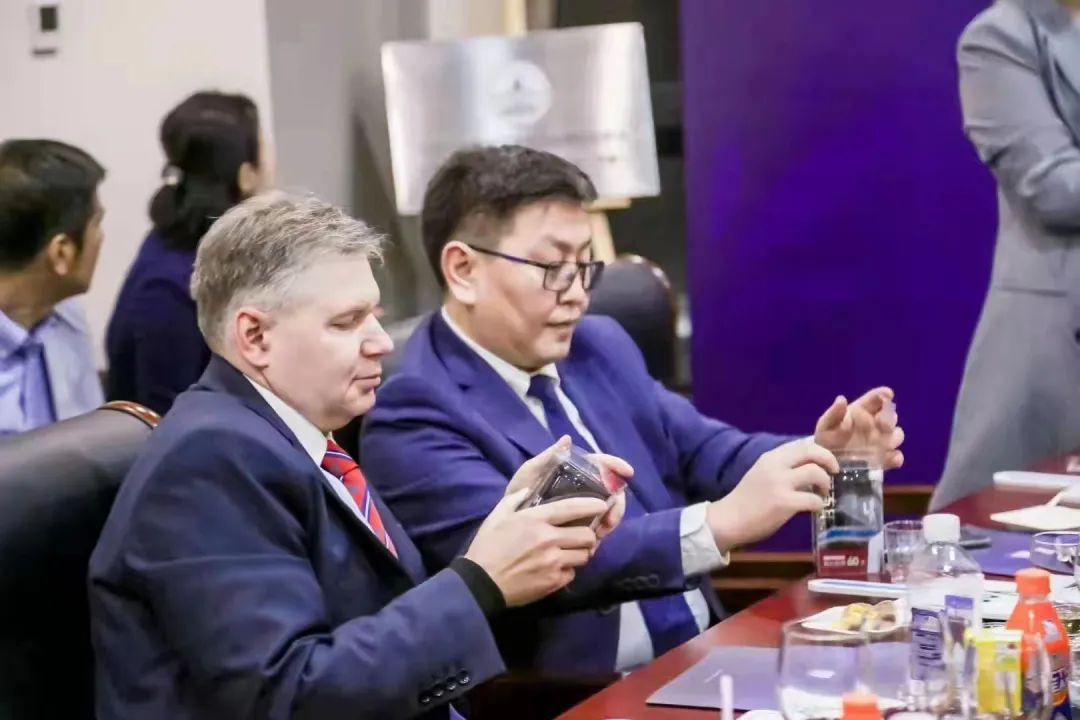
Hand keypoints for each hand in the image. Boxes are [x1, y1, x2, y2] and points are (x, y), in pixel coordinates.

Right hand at [465, 490, 608, 606]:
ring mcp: (553, 562)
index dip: (592, 505)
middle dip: (588, 535)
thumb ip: (515, 499)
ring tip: (571, 552)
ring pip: (584, 555)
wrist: (481, 582)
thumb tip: (529, 491)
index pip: (573, 508)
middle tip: (582, 535)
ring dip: (580, 553)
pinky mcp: (553, 582)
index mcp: (535, 519)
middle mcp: (549, 539)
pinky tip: (557, 568)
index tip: (602, 506)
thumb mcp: (497, 516)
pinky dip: (568, 570)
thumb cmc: (487, 546)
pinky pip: (572, 573)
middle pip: (587, 535)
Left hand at [504, 435, 632, 539]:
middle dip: (616, 504)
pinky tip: (594, 541)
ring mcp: (583, 509)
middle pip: (611, 491)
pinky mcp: (580, 527)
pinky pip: (598, 529)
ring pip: (608, 512)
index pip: (600, 464)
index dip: (616, 465)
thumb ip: (546, 458)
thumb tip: (566, 439)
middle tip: (610, 518)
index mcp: (573, 473)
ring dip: (610, 521)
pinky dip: (600, 534)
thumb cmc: (517, 494)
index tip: (628, 472)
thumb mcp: (529, 474)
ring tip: (601, 532)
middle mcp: (582, 490)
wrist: (508, 526)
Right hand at [707, 439, 837, 550]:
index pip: (802, 444)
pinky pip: (813, 500)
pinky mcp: (784, 503)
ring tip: (822, 494)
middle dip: (829, 460)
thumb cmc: (746, 500)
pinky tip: (814, 509)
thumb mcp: (762, 474)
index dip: (819, 451)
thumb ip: (782, 468)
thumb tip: (809, 467)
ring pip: (816, 473)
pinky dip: (819, 504)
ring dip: (825, 484)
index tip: (825, 462)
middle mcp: (775, 465)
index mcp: (770, 457)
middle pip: (812, 451)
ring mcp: (779, 483)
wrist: (728, 520)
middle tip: (834, 472)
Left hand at [813, 387, 904, 469]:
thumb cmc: (827, 439)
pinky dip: (896, 457)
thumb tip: (841, 399)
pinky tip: (891, 458)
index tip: (887, 394)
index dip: (883, 394)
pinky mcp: (884, 459)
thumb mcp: (826, 426)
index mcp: (862, 412)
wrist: (827, 464)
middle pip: (891, 417)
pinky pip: (896, 457)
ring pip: (896, 436)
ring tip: (884, 442)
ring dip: (893, 438)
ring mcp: (881, 442)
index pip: (876, 399)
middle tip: (883, 423)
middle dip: (890, 418)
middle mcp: (875, 425)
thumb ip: (834, 413)